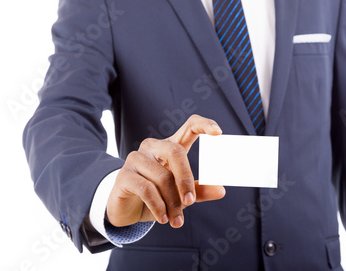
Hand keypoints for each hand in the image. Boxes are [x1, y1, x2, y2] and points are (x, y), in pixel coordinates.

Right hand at [106, 114, 225, 227]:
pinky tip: (163, 218)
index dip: (203, 125)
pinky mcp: (124, 174)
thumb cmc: (156, 197)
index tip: (218, 132)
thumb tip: (221, 190)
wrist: (127, 211)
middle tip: (190, 201)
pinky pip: (147, 189)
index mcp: (170, 147)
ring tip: (176, 220)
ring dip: (172, 202)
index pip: (189, 126)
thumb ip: (198, 190)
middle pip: (176, 152)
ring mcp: (136, 158)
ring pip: (163, 176)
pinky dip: (158, 206)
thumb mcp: (179, 194)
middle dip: (186, 179)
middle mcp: (153, 147)